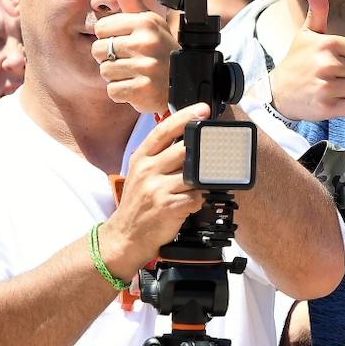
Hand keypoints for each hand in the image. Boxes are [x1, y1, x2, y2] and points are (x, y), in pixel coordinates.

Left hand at [92, 0, 174, 113]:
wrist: (184, 85)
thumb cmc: (161, 51)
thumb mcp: (149, 21)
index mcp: (145, 22)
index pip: (101, 28)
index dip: (111, 38)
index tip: (129, 43)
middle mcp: (146, 42)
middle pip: (99, 50)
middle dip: (111, 58)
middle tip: (133, 61)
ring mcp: (146, 67)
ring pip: (105, 71)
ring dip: (117, 76)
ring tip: (136, 74)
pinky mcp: (143, 90)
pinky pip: (113, 91)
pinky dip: (122, 93)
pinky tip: (138, 88)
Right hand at [101, 102, 210, 277]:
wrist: (125, 236)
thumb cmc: (138, 203)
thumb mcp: (141, 173)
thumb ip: (160, 156)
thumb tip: (189, 140)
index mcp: (141, 157)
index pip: (163, 130)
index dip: (184, 117)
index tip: (202, 109)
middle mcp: (147, 170)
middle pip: (184, 150)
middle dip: (205, 150)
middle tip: (219, 148)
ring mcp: (156, 188)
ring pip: (194, 174)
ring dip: (203, 180)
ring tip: (202, 184)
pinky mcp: (168, 206)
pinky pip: (196, 197)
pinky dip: (200, 199)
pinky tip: (194, 202)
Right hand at [267, 0, 344, 121]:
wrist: (277, 93)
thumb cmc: (297, 60)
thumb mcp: (307, 33)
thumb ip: (317, 10)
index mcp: (327, 43)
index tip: (340, 62)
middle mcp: (327, 64)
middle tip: (334, 77)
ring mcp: (327, 88)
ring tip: (335, 89)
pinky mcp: (329, 109)